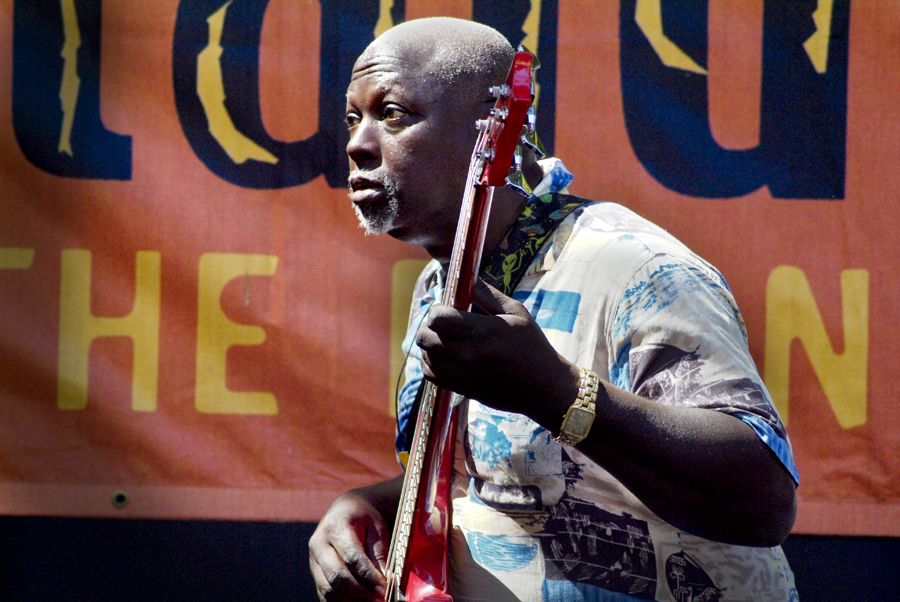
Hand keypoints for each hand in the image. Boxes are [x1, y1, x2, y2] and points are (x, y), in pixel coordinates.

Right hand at [308, 491, 388, 601]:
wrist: (345, 510)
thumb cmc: (364, 519)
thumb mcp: (376, 528)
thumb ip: (379, 553)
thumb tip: (386, 580)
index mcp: (336, 526)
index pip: (352, 557)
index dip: (369, 577)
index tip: (385, 589)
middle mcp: (319, 543)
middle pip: (337, 575)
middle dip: (360, 593)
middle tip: (380, 600)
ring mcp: (313, 559)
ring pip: (328, 589)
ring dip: (351, 601)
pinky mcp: (314, 572)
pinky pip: (324, 594)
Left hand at [415, 280, 578, 427]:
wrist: (543, 387)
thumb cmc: (532, 346)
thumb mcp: (517, 313)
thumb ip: (489, 295)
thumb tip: (468, 277)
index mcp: (483, 332)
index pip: (438, 318)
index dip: (438, 310)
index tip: (448, 309)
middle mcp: (468, 354)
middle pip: (425, 337)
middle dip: (429, 326)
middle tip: (443, 324)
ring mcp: (463, 374)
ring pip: (425, 357)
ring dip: (430, 345)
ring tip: (444, 339)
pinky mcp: (461, 389)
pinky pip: (430, 376)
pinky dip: (430, 364)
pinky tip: (442, 357)